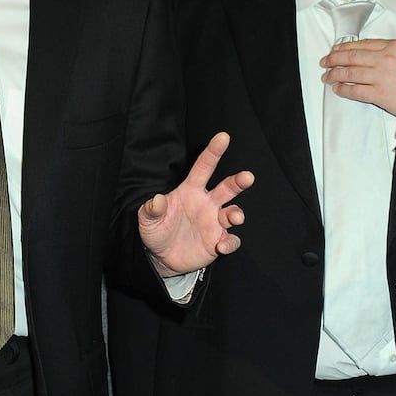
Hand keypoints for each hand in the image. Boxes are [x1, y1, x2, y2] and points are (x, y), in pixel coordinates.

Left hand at [138, 132, 252, 277]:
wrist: (162, 258)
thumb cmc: (156, 232)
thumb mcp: (148, 220)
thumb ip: (152, 209)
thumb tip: (158, 200)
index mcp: (191, 191)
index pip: (204, 167)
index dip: (213, 152)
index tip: (223, 137)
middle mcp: (207, 203)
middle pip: (227, 188)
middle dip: (239, 181)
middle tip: (247, 177)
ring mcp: (214, 222)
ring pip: (233, 213)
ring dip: (237, 214)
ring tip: (235, 217)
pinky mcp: (218, 241)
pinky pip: (231, 240)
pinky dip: (230, 243)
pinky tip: (221, 246)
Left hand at [321, 39, 395, 121]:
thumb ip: (392, 51)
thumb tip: (372, 54)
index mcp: (394, 46)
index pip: (362, 44)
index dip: (345, 47)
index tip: (337, 49)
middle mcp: (385, 59)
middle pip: (352, 56)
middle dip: (335, 59)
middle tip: (326, 61)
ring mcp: (381, 76)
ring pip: (350, 73)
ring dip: (335, 74)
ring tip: (327, 76)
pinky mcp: (379, 94)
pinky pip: (355, 91)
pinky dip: (343, 89)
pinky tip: (337, 89)